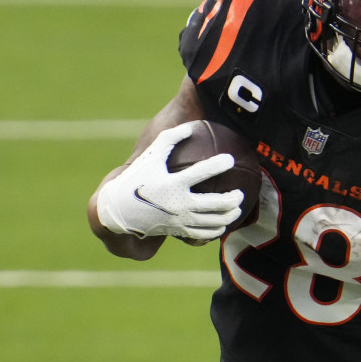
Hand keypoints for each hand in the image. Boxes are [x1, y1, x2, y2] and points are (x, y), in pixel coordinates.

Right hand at [96, 121, 242, 239]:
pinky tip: (223, 223)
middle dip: (233, 198)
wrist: (120, 210)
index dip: (218, 165)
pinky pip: (204, 234)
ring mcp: (180, 220)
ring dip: (230, 215)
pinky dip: (217, 229)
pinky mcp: (179, 231)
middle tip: (240, 193)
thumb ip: (170, 139)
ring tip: (237, 207)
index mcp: (173, 183)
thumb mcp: (150, 156)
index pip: (201, 173)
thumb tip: (190, 127)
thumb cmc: (137, 178)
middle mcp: (179, 203)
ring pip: (214, 221)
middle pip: (216, 203)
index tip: (230, 159)